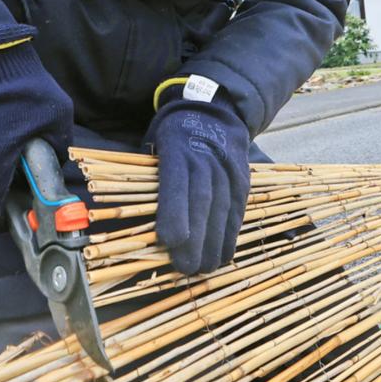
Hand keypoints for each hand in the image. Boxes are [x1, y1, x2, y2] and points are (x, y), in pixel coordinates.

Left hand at [148, 90, 252, 274]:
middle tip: (187, 268)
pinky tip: (223, 255)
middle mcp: (207, 160)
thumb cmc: (173, 137)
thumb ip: (148, 178)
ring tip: (205, 269)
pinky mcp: (243, 181)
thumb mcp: (153, 145)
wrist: (214, 112)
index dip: (175, 212)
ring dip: (215, 243)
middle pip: (203, 202)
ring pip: (223, 210)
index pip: (177, 183)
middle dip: (196, 238)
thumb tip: (137, 220)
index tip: (170, 241)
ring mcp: (228, 170)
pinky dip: (230, 235)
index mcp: (178, 150)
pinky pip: (237, 211)